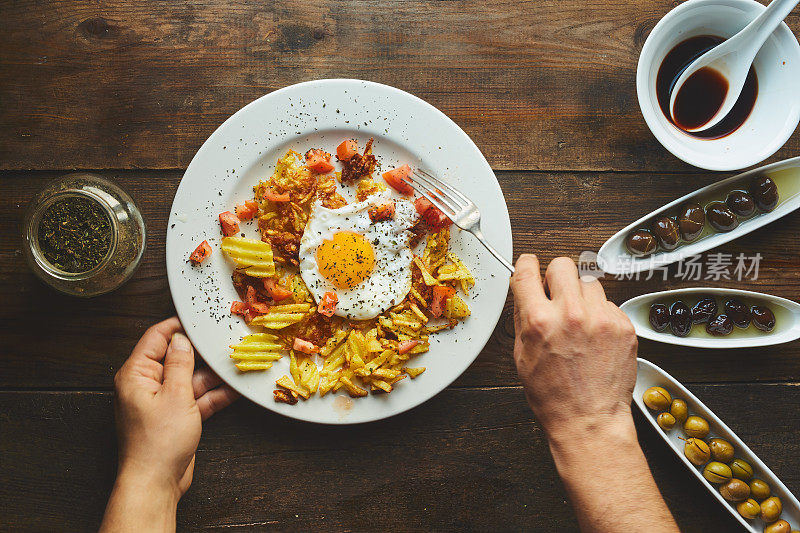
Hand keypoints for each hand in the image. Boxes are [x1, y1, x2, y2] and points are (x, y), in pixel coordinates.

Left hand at [112, 317, 238, 498]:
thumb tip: (182, 339)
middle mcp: (146, 385)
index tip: (199, 319)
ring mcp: (162, 402)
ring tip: (236, 365)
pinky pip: (197, 399)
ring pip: (191, 379)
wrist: (156, 483)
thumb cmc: (157, 442)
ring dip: (213, 376)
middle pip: (177, 358)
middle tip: (224, 342)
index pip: (156, 338)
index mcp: (136, 374)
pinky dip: (214, 395)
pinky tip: (235, 389)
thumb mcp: (175, 395)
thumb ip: (180, 364)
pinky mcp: (176, 418)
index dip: (178, 326)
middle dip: (202, 354)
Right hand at [511, 256, 677, 531]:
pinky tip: (596, 338)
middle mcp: (571, 313)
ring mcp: (601, 318)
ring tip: (580, 322)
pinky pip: (608, 304)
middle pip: (562, 265)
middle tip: (556, 294)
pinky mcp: (623, 326)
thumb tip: (525, 291)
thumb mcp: (522, 355)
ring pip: (589, 282)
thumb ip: (524, 317)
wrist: (589, 421)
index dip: (527, 265)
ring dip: (581, 296)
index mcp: (539, 320)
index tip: (530, 267)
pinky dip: (601, 315)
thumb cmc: (553, 395)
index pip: (528, 269)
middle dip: (556, 276)